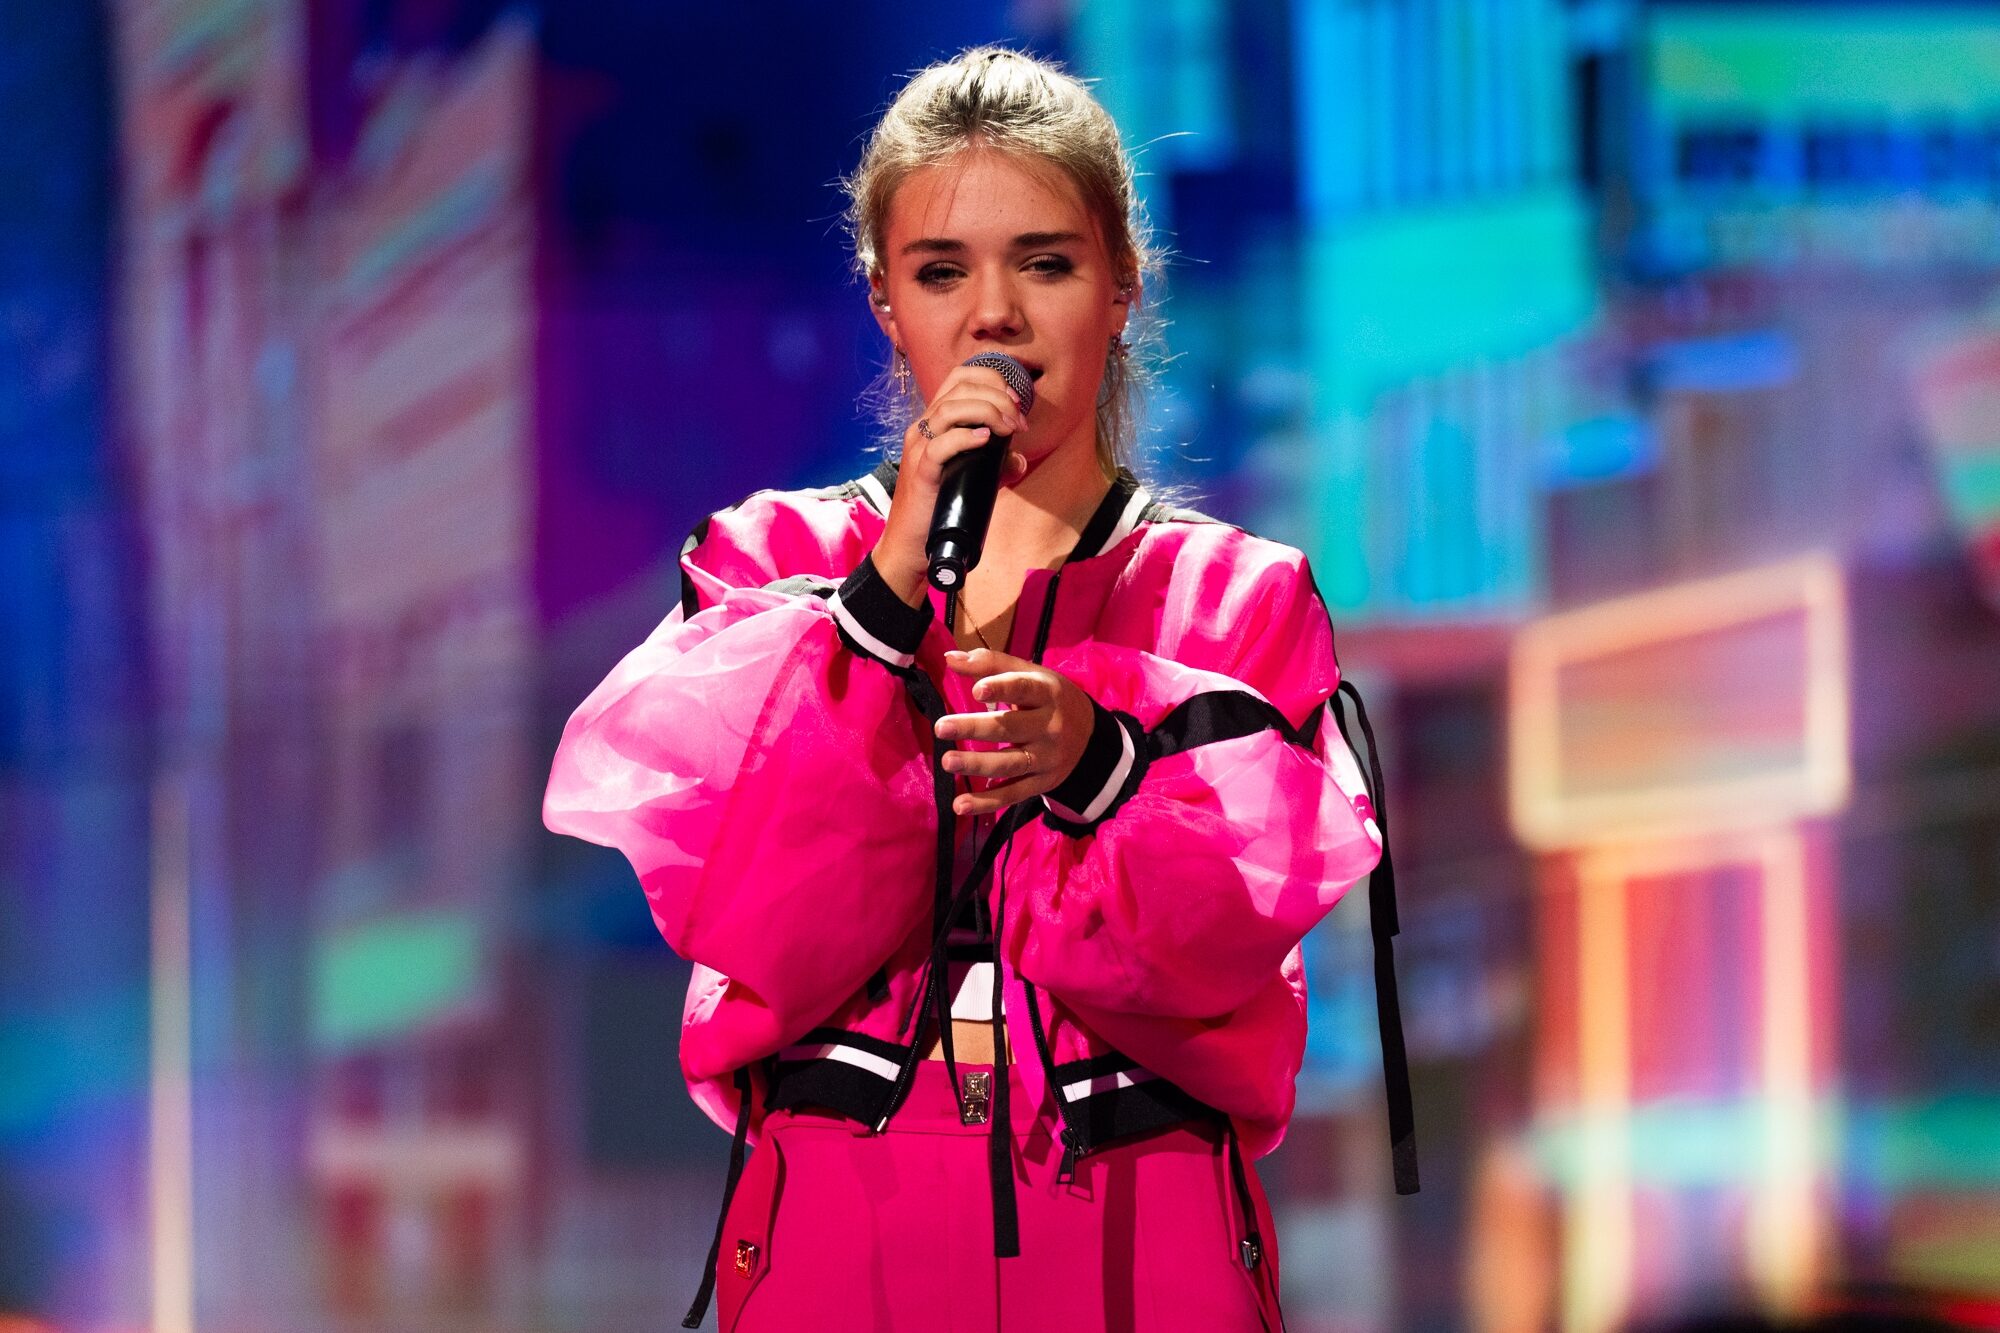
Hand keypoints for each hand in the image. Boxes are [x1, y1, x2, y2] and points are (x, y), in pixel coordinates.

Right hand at [872, 364, 1029, 605]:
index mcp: (934, 422)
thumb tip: (1019, 459)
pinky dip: (967, 437)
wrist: (913, 544)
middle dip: (998, 398)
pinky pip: (941, 444)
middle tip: (1019, 422)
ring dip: (989, 413)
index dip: (993, 380)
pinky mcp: (920, 471)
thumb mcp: (974, 478)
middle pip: (960, 388)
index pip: (959, 377)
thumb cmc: (940, 508)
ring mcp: (919, 448)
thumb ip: (995, 464)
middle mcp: (923, 428)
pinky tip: (987, 440)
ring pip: (951, 409)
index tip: (1017, 404)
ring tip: (1009, 430)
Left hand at [934, 648, 1094, 815]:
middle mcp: (1050, 727)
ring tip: (947, 761)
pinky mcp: (1042, 783)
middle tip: (941, 727)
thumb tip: (950, 659)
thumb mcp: (1032, 675)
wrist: (1092, 738)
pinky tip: (960, 804)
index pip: (1024, 688)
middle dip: (975, 728)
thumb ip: (992, 664)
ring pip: (1011, 763)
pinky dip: (987, 802)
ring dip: (978, 764)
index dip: (1002, 688)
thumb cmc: (1050, 699)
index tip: (977, 691)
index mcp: (1048, 693)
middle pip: (1011, 728)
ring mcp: (1047, 758)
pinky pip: (1013, 794)